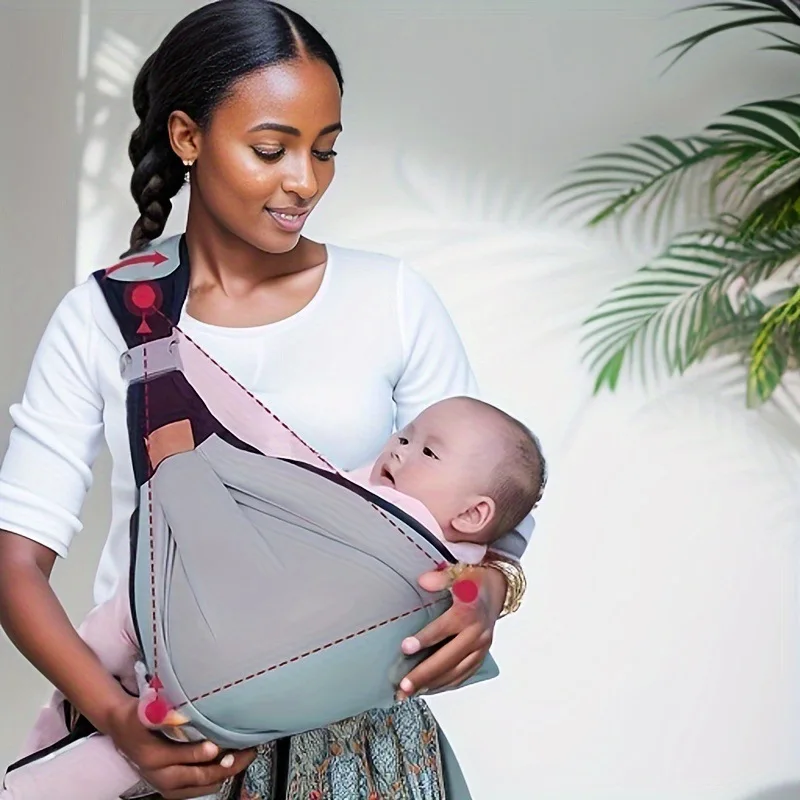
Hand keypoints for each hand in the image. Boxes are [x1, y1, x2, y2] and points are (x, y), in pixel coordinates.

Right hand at [106, 695, 255, 798]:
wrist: (123, 730)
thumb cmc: (139, 718)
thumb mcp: (146, 712)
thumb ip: (164, 714)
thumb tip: (182, 715)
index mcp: (154, 758)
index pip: (185, 758)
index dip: (205, 753)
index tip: (222, 746)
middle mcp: (161, 777)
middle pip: (200, 777)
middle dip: (228, 765)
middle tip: (249, 751)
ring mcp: (167, 787)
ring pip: (204, 786)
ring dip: (226, 773)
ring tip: (245, 756)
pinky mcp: (173, 789)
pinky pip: (199, 788)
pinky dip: (216, 778)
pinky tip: (230, 763)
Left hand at [395, 564, 506, 699]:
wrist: (498, 588)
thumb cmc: (474, 581)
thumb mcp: (458, 573)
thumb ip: (439, 578)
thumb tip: (423, 582)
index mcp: (468, 613)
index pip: (443, 629)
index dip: (424, 639)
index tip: (405, 648)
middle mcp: (477, 633)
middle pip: (448, 658)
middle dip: (424, 674)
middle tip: (403, 686)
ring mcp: (481, 647)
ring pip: (456, 672)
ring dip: (432, 685)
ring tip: (409, 693)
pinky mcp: (482, 655)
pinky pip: (464, 675)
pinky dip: (446, 684)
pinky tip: (429, 690)